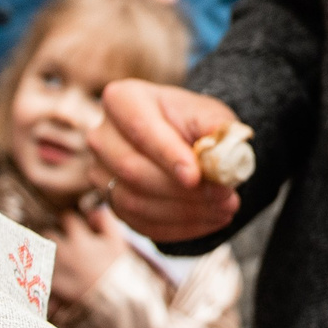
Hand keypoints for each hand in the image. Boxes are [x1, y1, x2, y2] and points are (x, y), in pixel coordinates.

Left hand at [49, 203, 131, 307]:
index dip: (72, 221)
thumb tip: (94, 211)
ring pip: (42, 253)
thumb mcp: (119, 242)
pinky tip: (55, 276)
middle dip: (56, 236)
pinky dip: (45, 274)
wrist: (118, 302)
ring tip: (59, 259)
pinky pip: (42, 276)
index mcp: (80, 239)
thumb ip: (106, 221)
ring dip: (49, 253)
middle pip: (49, 234)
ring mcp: (56, 271)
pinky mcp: (53, 288)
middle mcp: (64, 253)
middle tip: (65, 243)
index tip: (75, 226)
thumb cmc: (120, 270)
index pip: (67, 218)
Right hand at [89, 79, 243, 241]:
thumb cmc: (191, 121)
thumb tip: (225, 150)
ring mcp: (101, 173)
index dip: (167, 155)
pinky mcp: (111, 203)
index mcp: (122, 100)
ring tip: (225, 209)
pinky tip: (210, 221)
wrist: (179, 138)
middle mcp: (102, 137)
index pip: (141, 129)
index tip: (196, 176)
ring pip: (135, 202)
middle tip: (225, 197)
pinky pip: (140, 223)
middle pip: (133, 170)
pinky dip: (178, 228)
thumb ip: (215, 127)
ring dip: (184, 213)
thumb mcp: (208, 113)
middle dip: (182, 191)